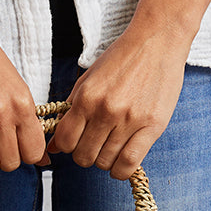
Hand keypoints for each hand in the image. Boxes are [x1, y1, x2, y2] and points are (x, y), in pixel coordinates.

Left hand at [48, 22, 190, 180]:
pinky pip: (129, 163)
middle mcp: (105, 111)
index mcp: (86, 98)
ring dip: (104, 160)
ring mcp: (129, 120)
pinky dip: (121, 170)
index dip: (68, 146)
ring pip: (105, 162)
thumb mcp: (88, 79)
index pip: (65, 141)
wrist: (157, 41)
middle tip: (95, 144)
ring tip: (111, 148)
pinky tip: (121, 162)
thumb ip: (69, 111)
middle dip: (85, 154)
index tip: (77, 141)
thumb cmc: (122, 59)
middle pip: (83, 156)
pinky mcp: (152, 126)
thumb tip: (53, 146)